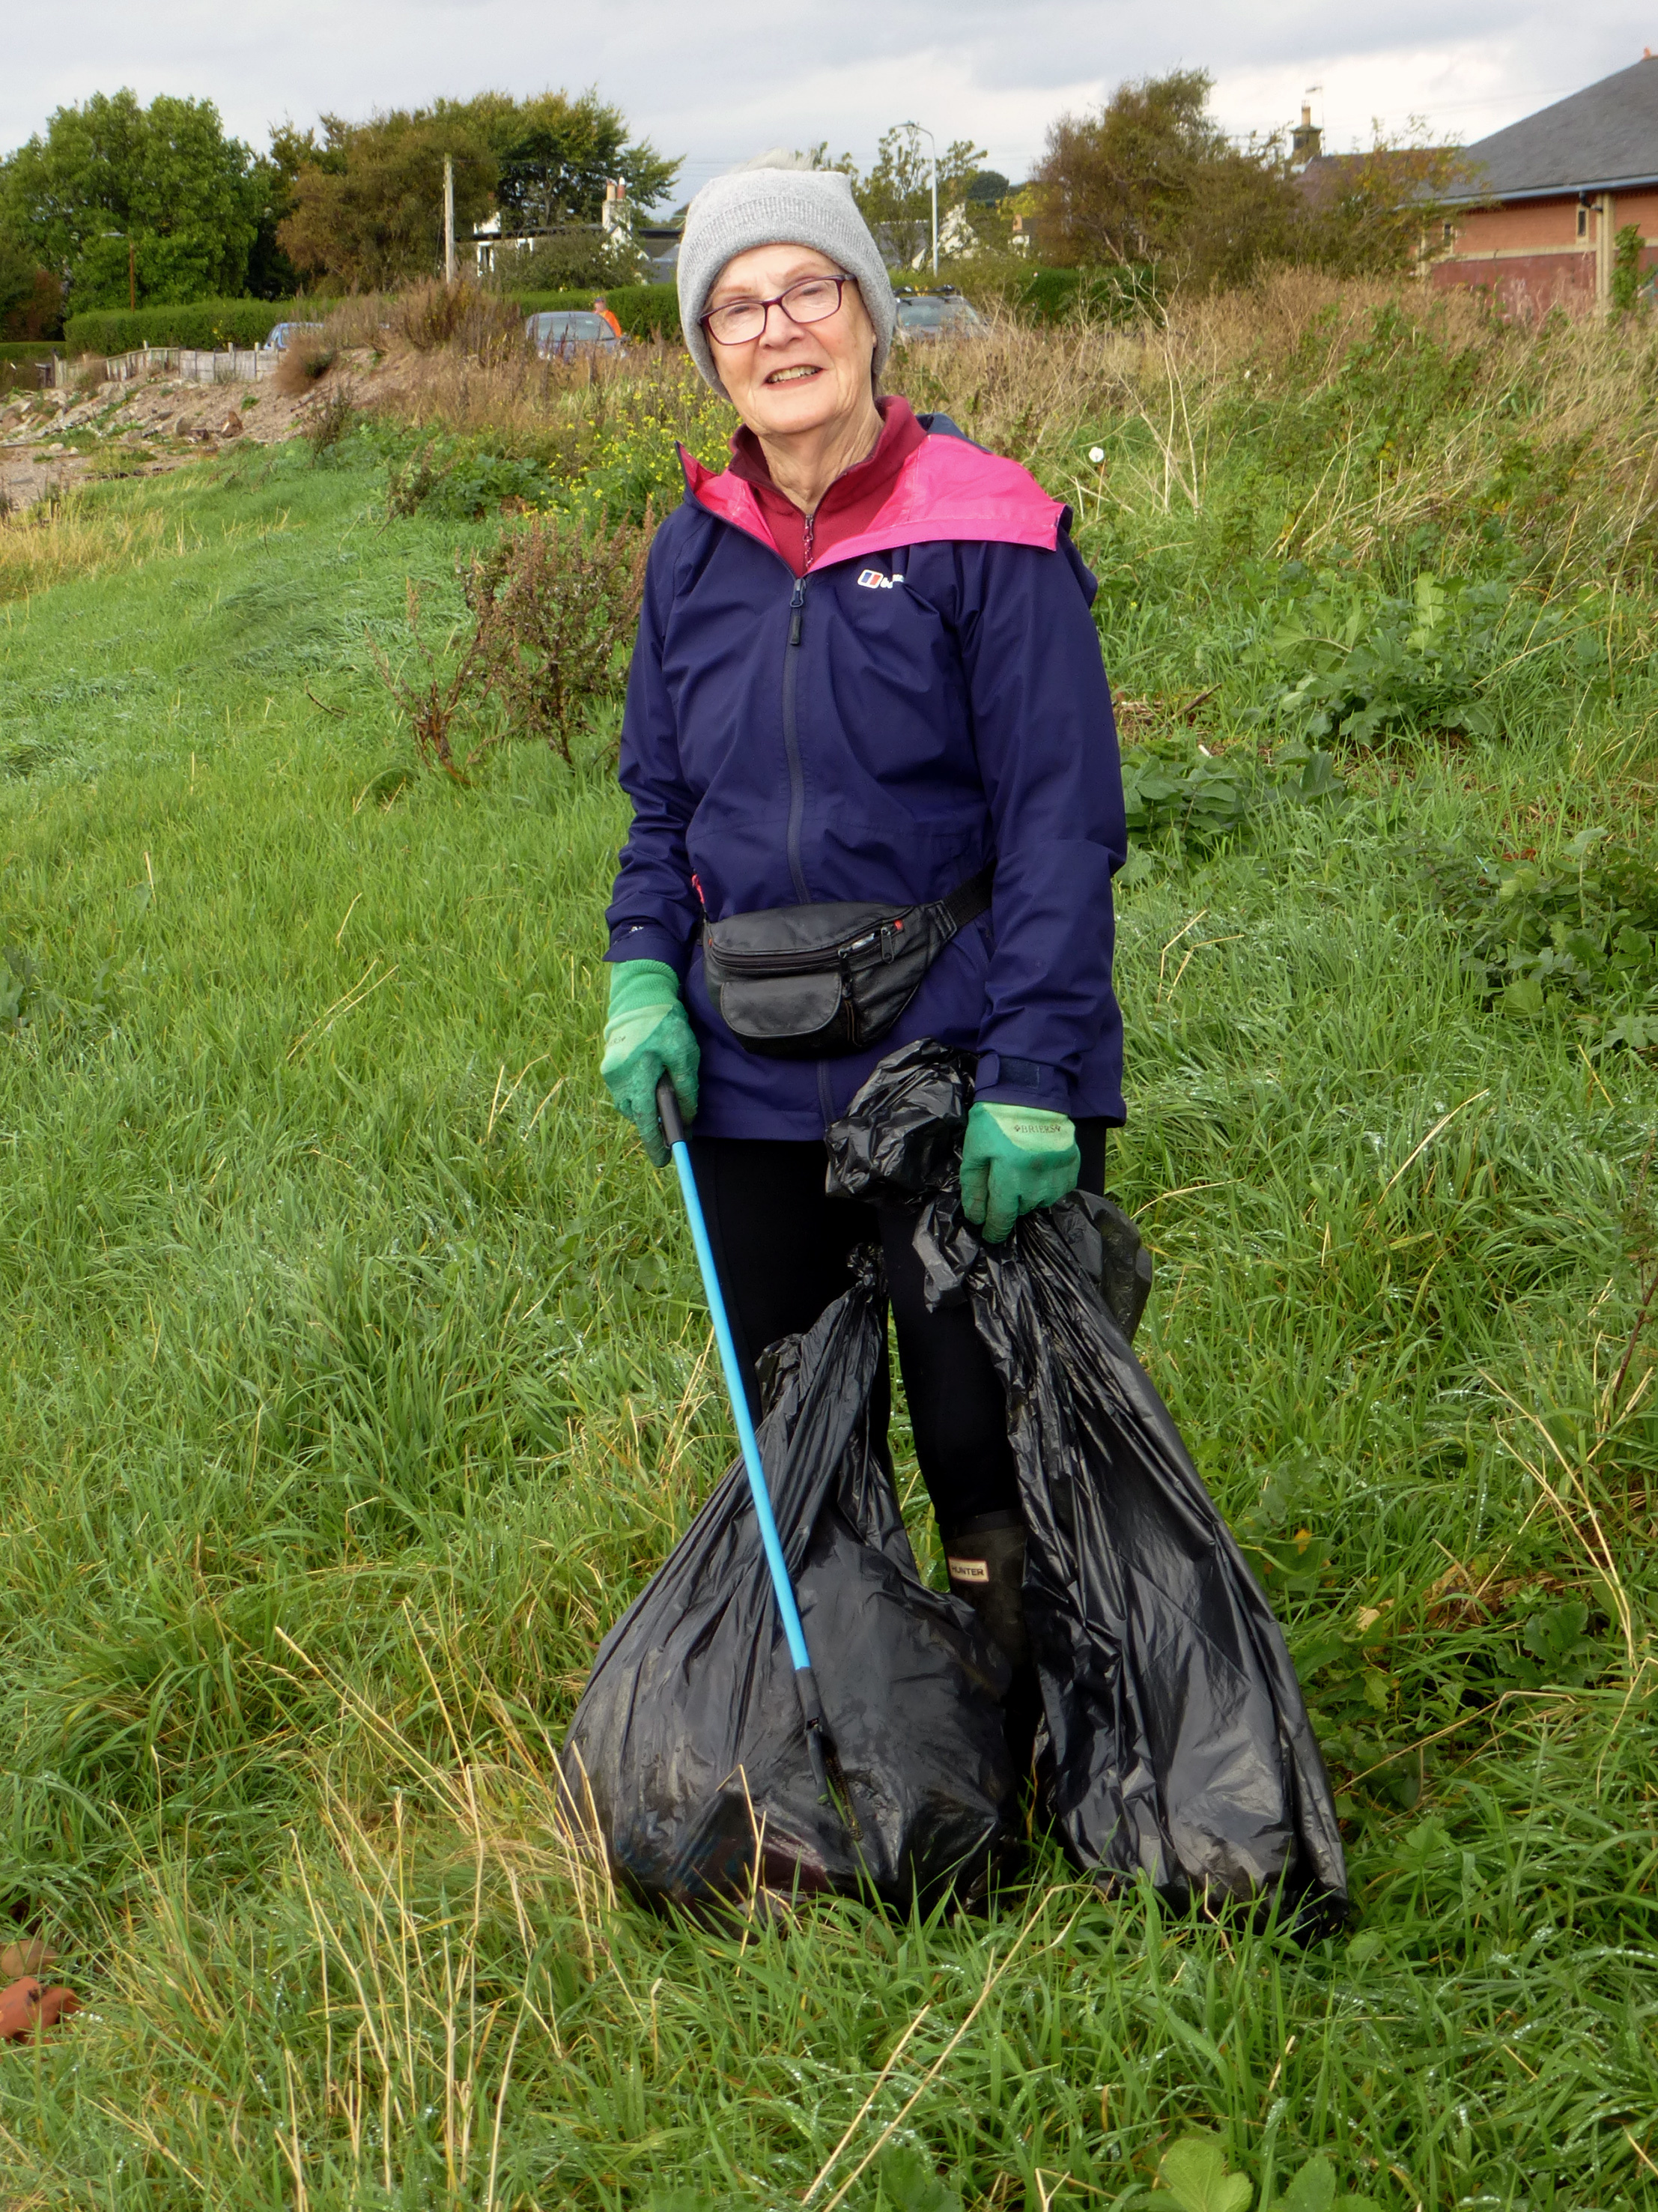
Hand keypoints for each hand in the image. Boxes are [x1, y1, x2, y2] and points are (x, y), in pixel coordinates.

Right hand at [600, 960, 699, 1165]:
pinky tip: (651, 1086)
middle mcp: (618, 1078)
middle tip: (671, 1133)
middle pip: (636, 1116)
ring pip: (628, 1105)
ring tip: (663, 1104)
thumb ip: (686, 1087)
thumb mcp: (684, 1053)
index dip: (655, 1143)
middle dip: (653, 1126)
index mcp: (637, 1075)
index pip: (645, 1120)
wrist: (639, 996)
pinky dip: (638, 1095)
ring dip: (645, 1109)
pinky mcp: (609, 1067)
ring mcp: (610, 1073)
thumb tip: (687, 1118)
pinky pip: (624, 1091)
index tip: (664, 1161)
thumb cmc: (665, 1023)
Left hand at [960, 1101, 1079, 1242]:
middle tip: (1003, 1178)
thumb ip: (974, 1186)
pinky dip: (1047, 1185)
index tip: (989, 1232)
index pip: (1002, 1218)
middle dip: (1009, 1203)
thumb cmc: (996, 1121)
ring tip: (1022, 1170)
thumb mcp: (975, 1151)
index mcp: (1009, 1177)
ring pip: (1040, 1202)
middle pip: (1020, 1210)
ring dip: (1028, 1195)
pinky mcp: (1072, 1167)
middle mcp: (1037, 1183)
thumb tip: (976, 1217)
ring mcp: (1058, 1176)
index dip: (994, 1230)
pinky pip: (1059, 1190)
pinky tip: (1039, 1168)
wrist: (1031, 1093)